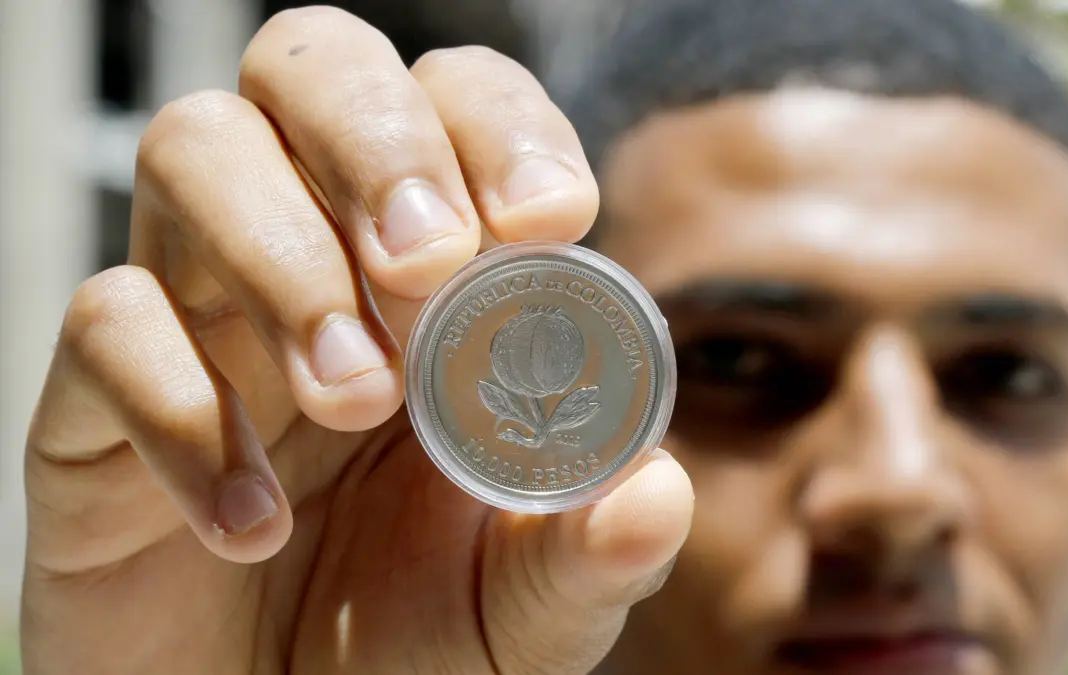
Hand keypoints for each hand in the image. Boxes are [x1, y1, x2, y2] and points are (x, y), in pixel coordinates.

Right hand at [20, 7, 692, 673]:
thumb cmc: (404, 647)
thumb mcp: (523, 609)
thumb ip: (588, 553)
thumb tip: (655, 494)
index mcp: (435, 277)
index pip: (456, 102)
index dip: (500, 126)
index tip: (545, 221)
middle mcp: (315, 256)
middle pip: (311, 65)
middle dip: (377, 142)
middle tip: (428, 269)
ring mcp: (200, 313)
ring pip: (194, 150)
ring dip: (284, 255)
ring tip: (350, 399)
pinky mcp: (94, 395)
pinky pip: (105, 326)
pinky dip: (184, 408)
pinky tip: (253, 526)